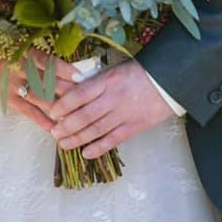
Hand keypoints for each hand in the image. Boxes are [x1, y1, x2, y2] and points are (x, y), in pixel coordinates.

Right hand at [0, 50, 78, 133]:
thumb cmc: (12, 52)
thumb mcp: (27, 47)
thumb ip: (45, 57)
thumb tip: (72, 70)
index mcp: (26, 52)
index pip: (48, 62)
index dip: (64, 69)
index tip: (80, 77)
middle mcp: (20, 69)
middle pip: (46, 82)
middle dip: (65, 92)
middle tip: (84, 100)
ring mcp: (13, 85)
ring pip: (39, 98)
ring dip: (57, 108)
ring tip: (74, 117)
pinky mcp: (9, 99)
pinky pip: (28, 111)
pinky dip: (41, 120)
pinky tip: (54, 127)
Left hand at [49, 59, 174, 157]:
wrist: (169, 81)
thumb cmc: (140, 71)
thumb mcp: (115, 69)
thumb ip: (96, 80)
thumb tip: (71, 88)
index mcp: (108, 80)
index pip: (79, 94)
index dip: (63, 104)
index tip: (52, 111)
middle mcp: (113, 98)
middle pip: (84, 115)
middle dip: (66, 126)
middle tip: (53, 132)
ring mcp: (124, 114)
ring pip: (95, 130)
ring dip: (77, 139)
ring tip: (63, 144)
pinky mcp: (134, 127)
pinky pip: (112, 140)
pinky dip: (98, 148)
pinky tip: (86, 153)